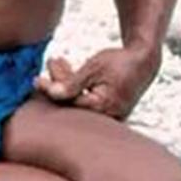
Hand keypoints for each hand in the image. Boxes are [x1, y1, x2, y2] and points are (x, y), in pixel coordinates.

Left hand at [34, 45, 159, 119]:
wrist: (144, 62)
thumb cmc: (120, 62)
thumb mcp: (95, 67)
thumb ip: (73, 81)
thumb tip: (52, 93)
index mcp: (103, 108)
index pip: (69, 102)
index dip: (51, 90)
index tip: (36, 81)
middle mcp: (106, 118)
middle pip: (71, 104)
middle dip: (58, 84)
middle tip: (49, 65)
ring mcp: (107, 118)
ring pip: (77, 102)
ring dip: (65, 83)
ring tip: (57, 62)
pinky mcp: (106, 113)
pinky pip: (84, 102)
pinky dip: (75, 88)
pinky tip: (67, 71)